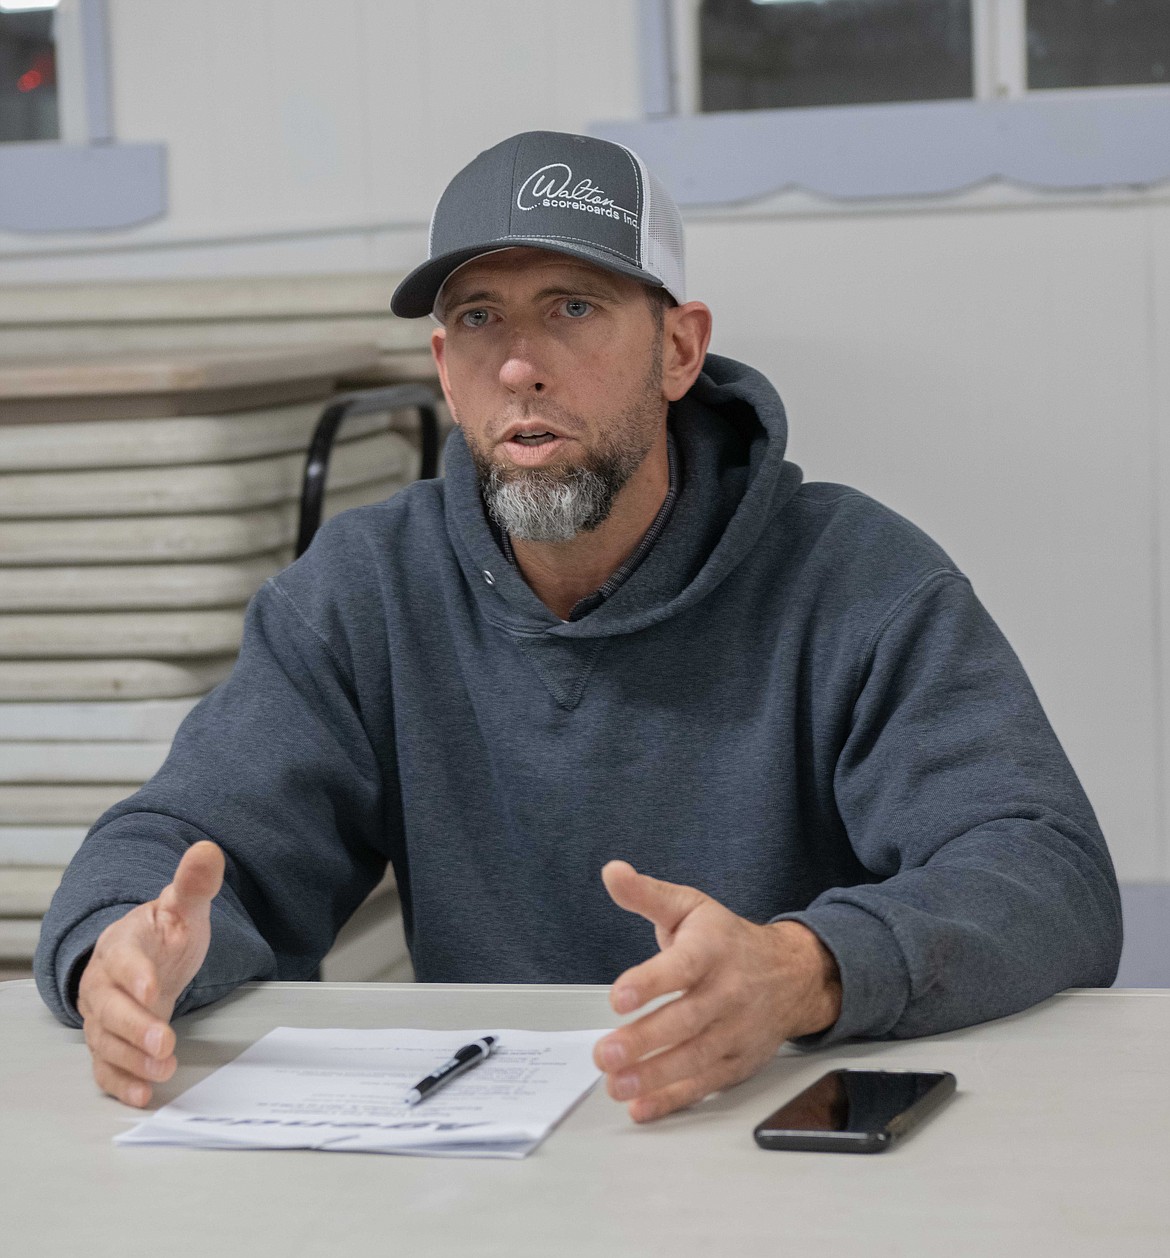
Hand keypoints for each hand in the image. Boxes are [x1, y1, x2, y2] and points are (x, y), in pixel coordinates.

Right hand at [76, 840, 223, 1107]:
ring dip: (131, 1060)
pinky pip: (106, 1066)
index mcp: (122, 945)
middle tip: (163, 1042)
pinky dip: (120, 1082)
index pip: (123, 959)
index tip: (152, 987)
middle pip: (110, 1009)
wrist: (143, 955)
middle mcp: (105, 984)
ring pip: (106, 1043)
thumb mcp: (182, 906)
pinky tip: (142, 1093)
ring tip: (162, 1071)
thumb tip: (207, 850)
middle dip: (134, 1027)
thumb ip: (194, 884)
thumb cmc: (161, 932)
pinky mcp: (109, 1044)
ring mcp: (103, 1017)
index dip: (134, 974)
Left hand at [593, 860, 841, 1122]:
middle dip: (644, 1040)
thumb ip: (647, 894)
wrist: (791, 974)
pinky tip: (642, 1107)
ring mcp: (735, 1032)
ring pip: (695, 1058)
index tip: (617, 997)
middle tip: (604, 1054)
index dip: (650, 982)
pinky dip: (673, 1099)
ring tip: (616, 1083)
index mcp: (712, 950)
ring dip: (654, 1076)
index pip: (682, 967)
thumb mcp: (689, 906)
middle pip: (686, 1020)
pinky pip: (705, 1085)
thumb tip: (612, 872)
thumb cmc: (728, 940)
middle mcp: (727, 993)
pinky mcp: (737, 1062)